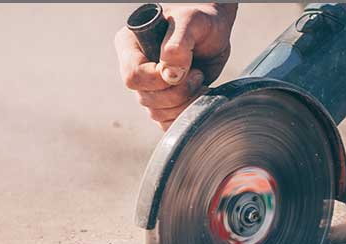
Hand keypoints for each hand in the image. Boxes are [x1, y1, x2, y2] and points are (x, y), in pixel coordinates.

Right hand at [115, 3, 237, 129]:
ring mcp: (149, 88)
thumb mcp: (191, 21)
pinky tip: (198, 96)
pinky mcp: (163, 102)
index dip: (158, 80)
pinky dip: (185, 115)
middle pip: (146, 98)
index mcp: (130, 46)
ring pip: (156, 113)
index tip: (184, 69)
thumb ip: (177, 45)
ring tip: (200, 81)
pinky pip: (166, 122)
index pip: (133, 76)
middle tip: (197, 74)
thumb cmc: (201, 19)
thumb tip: (169, 75)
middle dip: (177, 93)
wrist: (215, 32)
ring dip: (184, 104)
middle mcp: (136, 68)